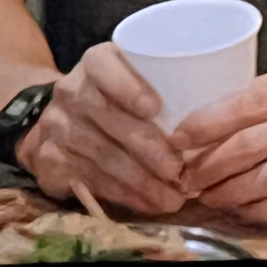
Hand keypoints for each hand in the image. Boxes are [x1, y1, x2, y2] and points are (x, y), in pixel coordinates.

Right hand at [14, 43, 185, 215]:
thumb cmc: (119, 97)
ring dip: (142, 182)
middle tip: (180, 172)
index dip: (128, 87)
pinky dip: (124, 195)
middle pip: (110, 121)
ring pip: (103, 157)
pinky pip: (90, 181)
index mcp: (95, 63)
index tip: (154, 109)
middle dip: (149, 151)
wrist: (59, 119)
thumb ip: (166, 84)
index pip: (104, 67)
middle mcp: (71, 91)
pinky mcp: (49, 161)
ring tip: (173, 197)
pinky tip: (147, 202)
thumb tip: (217, 119)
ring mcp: (56, 127)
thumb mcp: (137, 77)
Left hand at [170, 68, 266, 222]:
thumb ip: (261, 102)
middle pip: (248, 146)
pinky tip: (246, 209)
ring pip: (266, 180)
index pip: (243, 103)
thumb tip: (200, 128)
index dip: (203, 125)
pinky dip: (262, 210)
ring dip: (229, 193)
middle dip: (207, 168)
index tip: (177, 141)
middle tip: (187, 179)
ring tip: (211, 196)